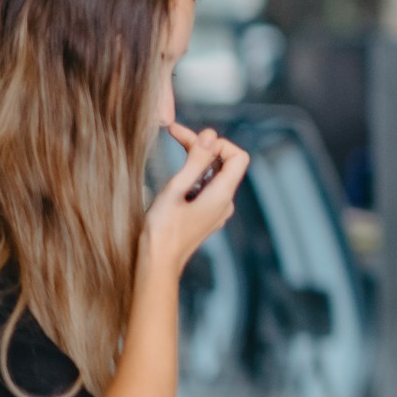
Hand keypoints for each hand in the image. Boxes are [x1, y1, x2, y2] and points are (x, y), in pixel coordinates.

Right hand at [144, 124, 248, 275]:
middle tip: (173, 132)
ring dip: (196, 159)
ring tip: (172, 144)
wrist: (157, 264)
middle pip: (224, 163)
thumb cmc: (162, 230)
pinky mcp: (207, 214)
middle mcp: (225, 202)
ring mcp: (217, 210)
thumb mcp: (175, 189)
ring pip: (214, 174)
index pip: (238, 157)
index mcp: (222, 195)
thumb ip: (195, 161)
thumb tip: (211, 134)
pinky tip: (175, 174)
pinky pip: (207, 187)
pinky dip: (194, 175)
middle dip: (202, 146)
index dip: (218, 143)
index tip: (192, 140)